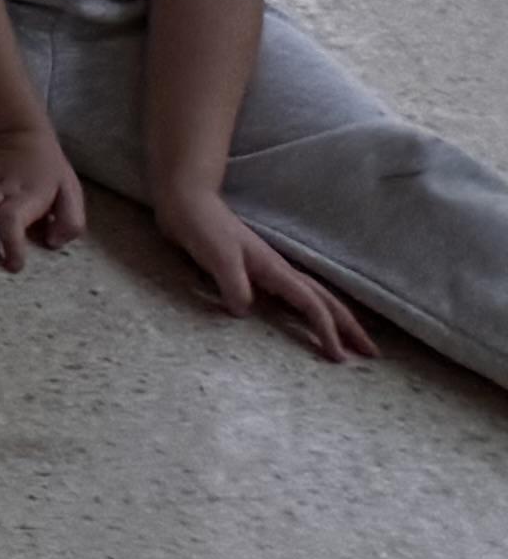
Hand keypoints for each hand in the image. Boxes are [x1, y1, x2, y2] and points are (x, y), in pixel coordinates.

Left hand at [158, 191, 374, 362]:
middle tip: (372, 353)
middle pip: (323, 301)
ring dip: (332, 319)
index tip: (341, 357)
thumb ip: (233, 284)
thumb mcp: (217, 257)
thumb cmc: (202, 226)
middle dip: (348, 326)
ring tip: (348, 340)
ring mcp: (267, 271)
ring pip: (310, 298)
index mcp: (274, 270)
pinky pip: (289, 296)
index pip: (310, 305)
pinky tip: (304, 318)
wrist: (186, 201)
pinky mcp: (252, 271)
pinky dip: (305, 310)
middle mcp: (277, 271)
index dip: (327, 331)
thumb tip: (245, 313)